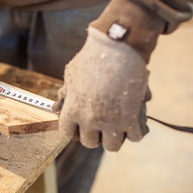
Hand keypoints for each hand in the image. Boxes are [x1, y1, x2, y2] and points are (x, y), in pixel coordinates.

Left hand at [53, 27, 149, 150]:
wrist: (117, 47)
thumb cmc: (92, 58)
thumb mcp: (71, 74)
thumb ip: (66, 93)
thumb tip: (57, 106)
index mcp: (72, 110)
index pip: (68, 134)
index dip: (75, 130)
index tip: (81, 125)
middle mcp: (89, 120)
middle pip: (90, 143)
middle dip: (95, 135)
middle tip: (100, 125)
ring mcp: (110, 121)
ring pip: (112, 146)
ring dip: (114, 137)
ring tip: (117, 125)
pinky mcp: (131, 118)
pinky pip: (134, 137)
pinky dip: (134, 131)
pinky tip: (133, 121)